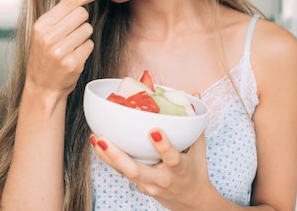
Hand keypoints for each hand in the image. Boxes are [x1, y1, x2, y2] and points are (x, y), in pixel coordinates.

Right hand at [25, 0, 105, 100]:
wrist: (42, 86)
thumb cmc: (45, 55)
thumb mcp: (46, 30)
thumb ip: (62, 7)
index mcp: (41, 25)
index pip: (69, 2)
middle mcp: (48, 37)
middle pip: (82, 14)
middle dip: (82, 20)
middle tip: (71, 32)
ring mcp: (60, 50)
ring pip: (88, 29)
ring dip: (83, 36)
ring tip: (70, 46)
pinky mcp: (72, 62)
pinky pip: (89, 45)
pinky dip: (85, 49)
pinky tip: (74, 56)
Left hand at [91, 130, 216, 208]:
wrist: (191, 201)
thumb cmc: (195, 170)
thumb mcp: (199, 148)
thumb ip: (195, 123)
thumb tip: (194, 96)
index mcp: (180, 169)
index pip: (172, 158)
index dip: (163, 146)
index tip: (154, 131)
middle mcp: (162, 179)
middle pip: (136, 171)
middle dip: (118, 156)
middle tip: (105, 139)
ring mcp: (148, 184)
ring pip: (124, 172)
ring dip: (108, 156)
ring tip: (96, 138)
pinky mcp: (139, 185)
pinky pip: (122, 172)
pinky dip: (110, 158)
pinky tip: (99, 144)